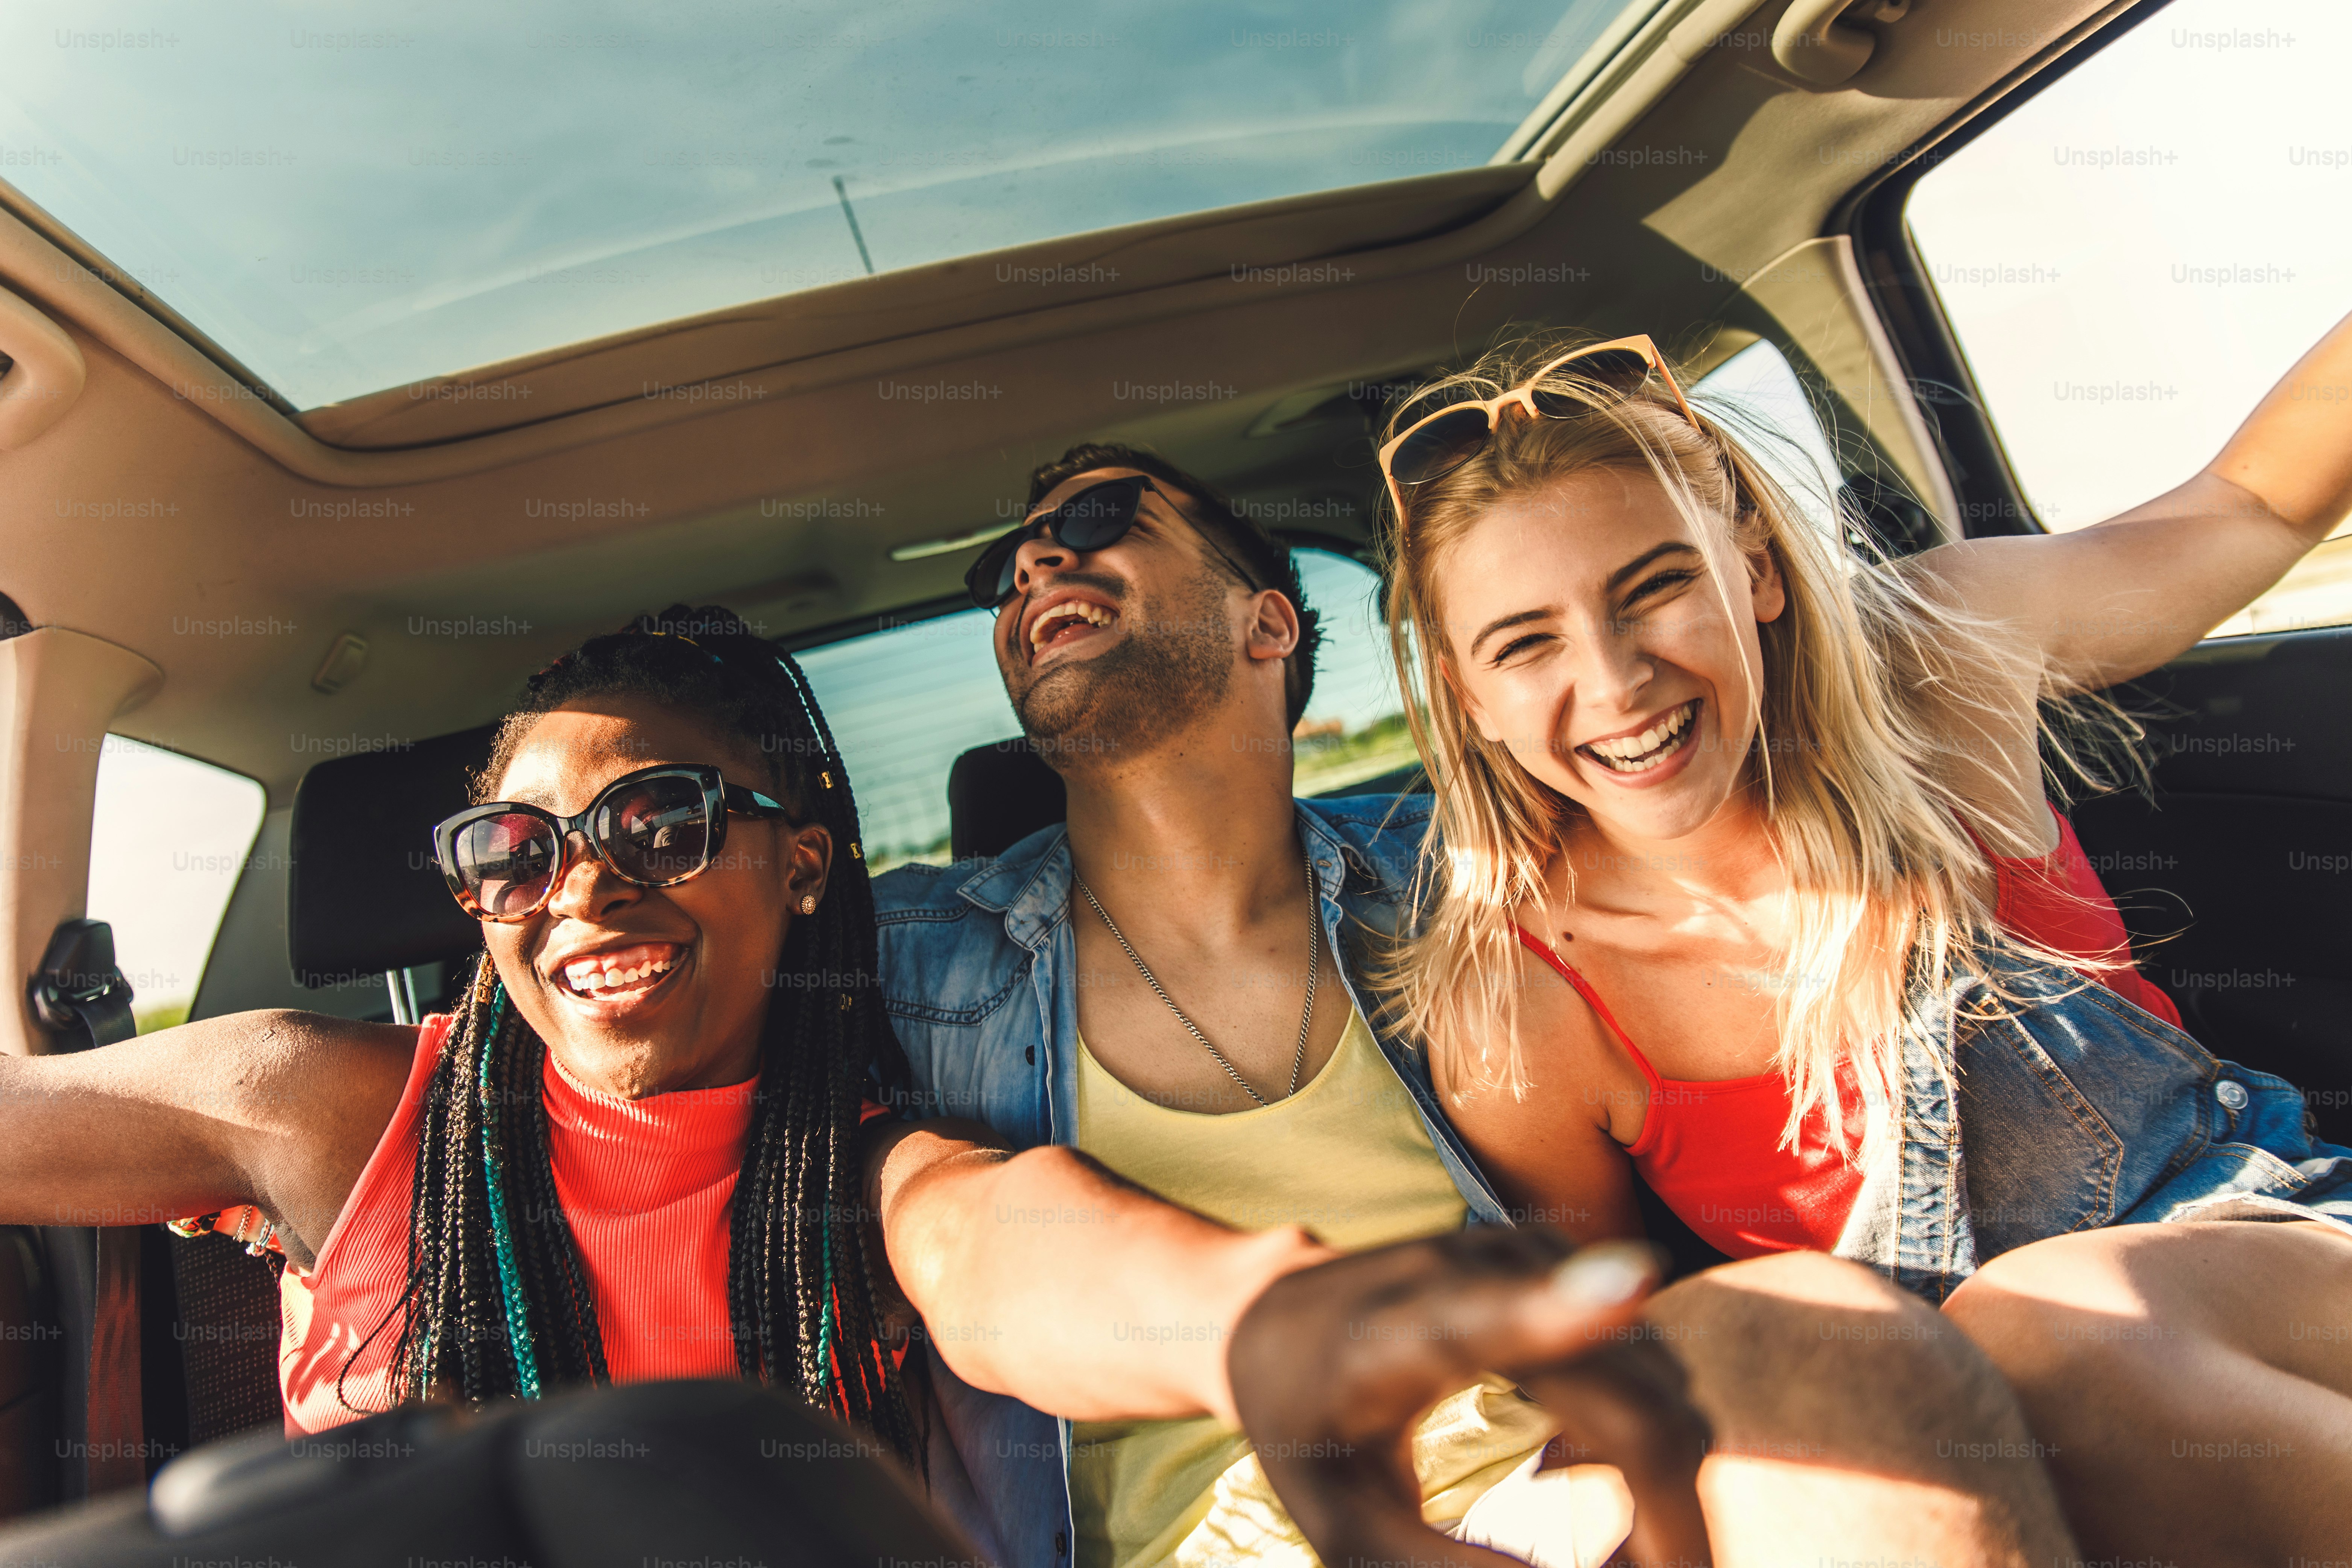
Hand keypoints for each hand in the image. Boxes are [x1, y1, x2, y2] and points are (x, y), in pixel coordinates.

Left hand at [1228, 1227, 1710, 1567]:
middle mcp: (1475, 1278)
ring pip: (1659, 1386)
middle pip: (1628, 1396)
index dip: (1567, 1305)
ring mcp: (1528, 1262)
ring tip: (1619, 1560)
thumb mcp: (1339, 1517)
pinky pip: (1647, 1364)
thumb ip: (1428, 1565)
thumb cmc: (1301, 1423)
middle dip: (1672, 1522)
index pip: (1486, 1317)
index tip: (1631, 1281)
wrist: (1277, 1312)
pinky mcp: (1559, 1265)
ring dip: (1668, 1491)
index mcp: (1397, 1335)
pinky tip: (1566, 1475)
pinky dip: (1652, 1441)